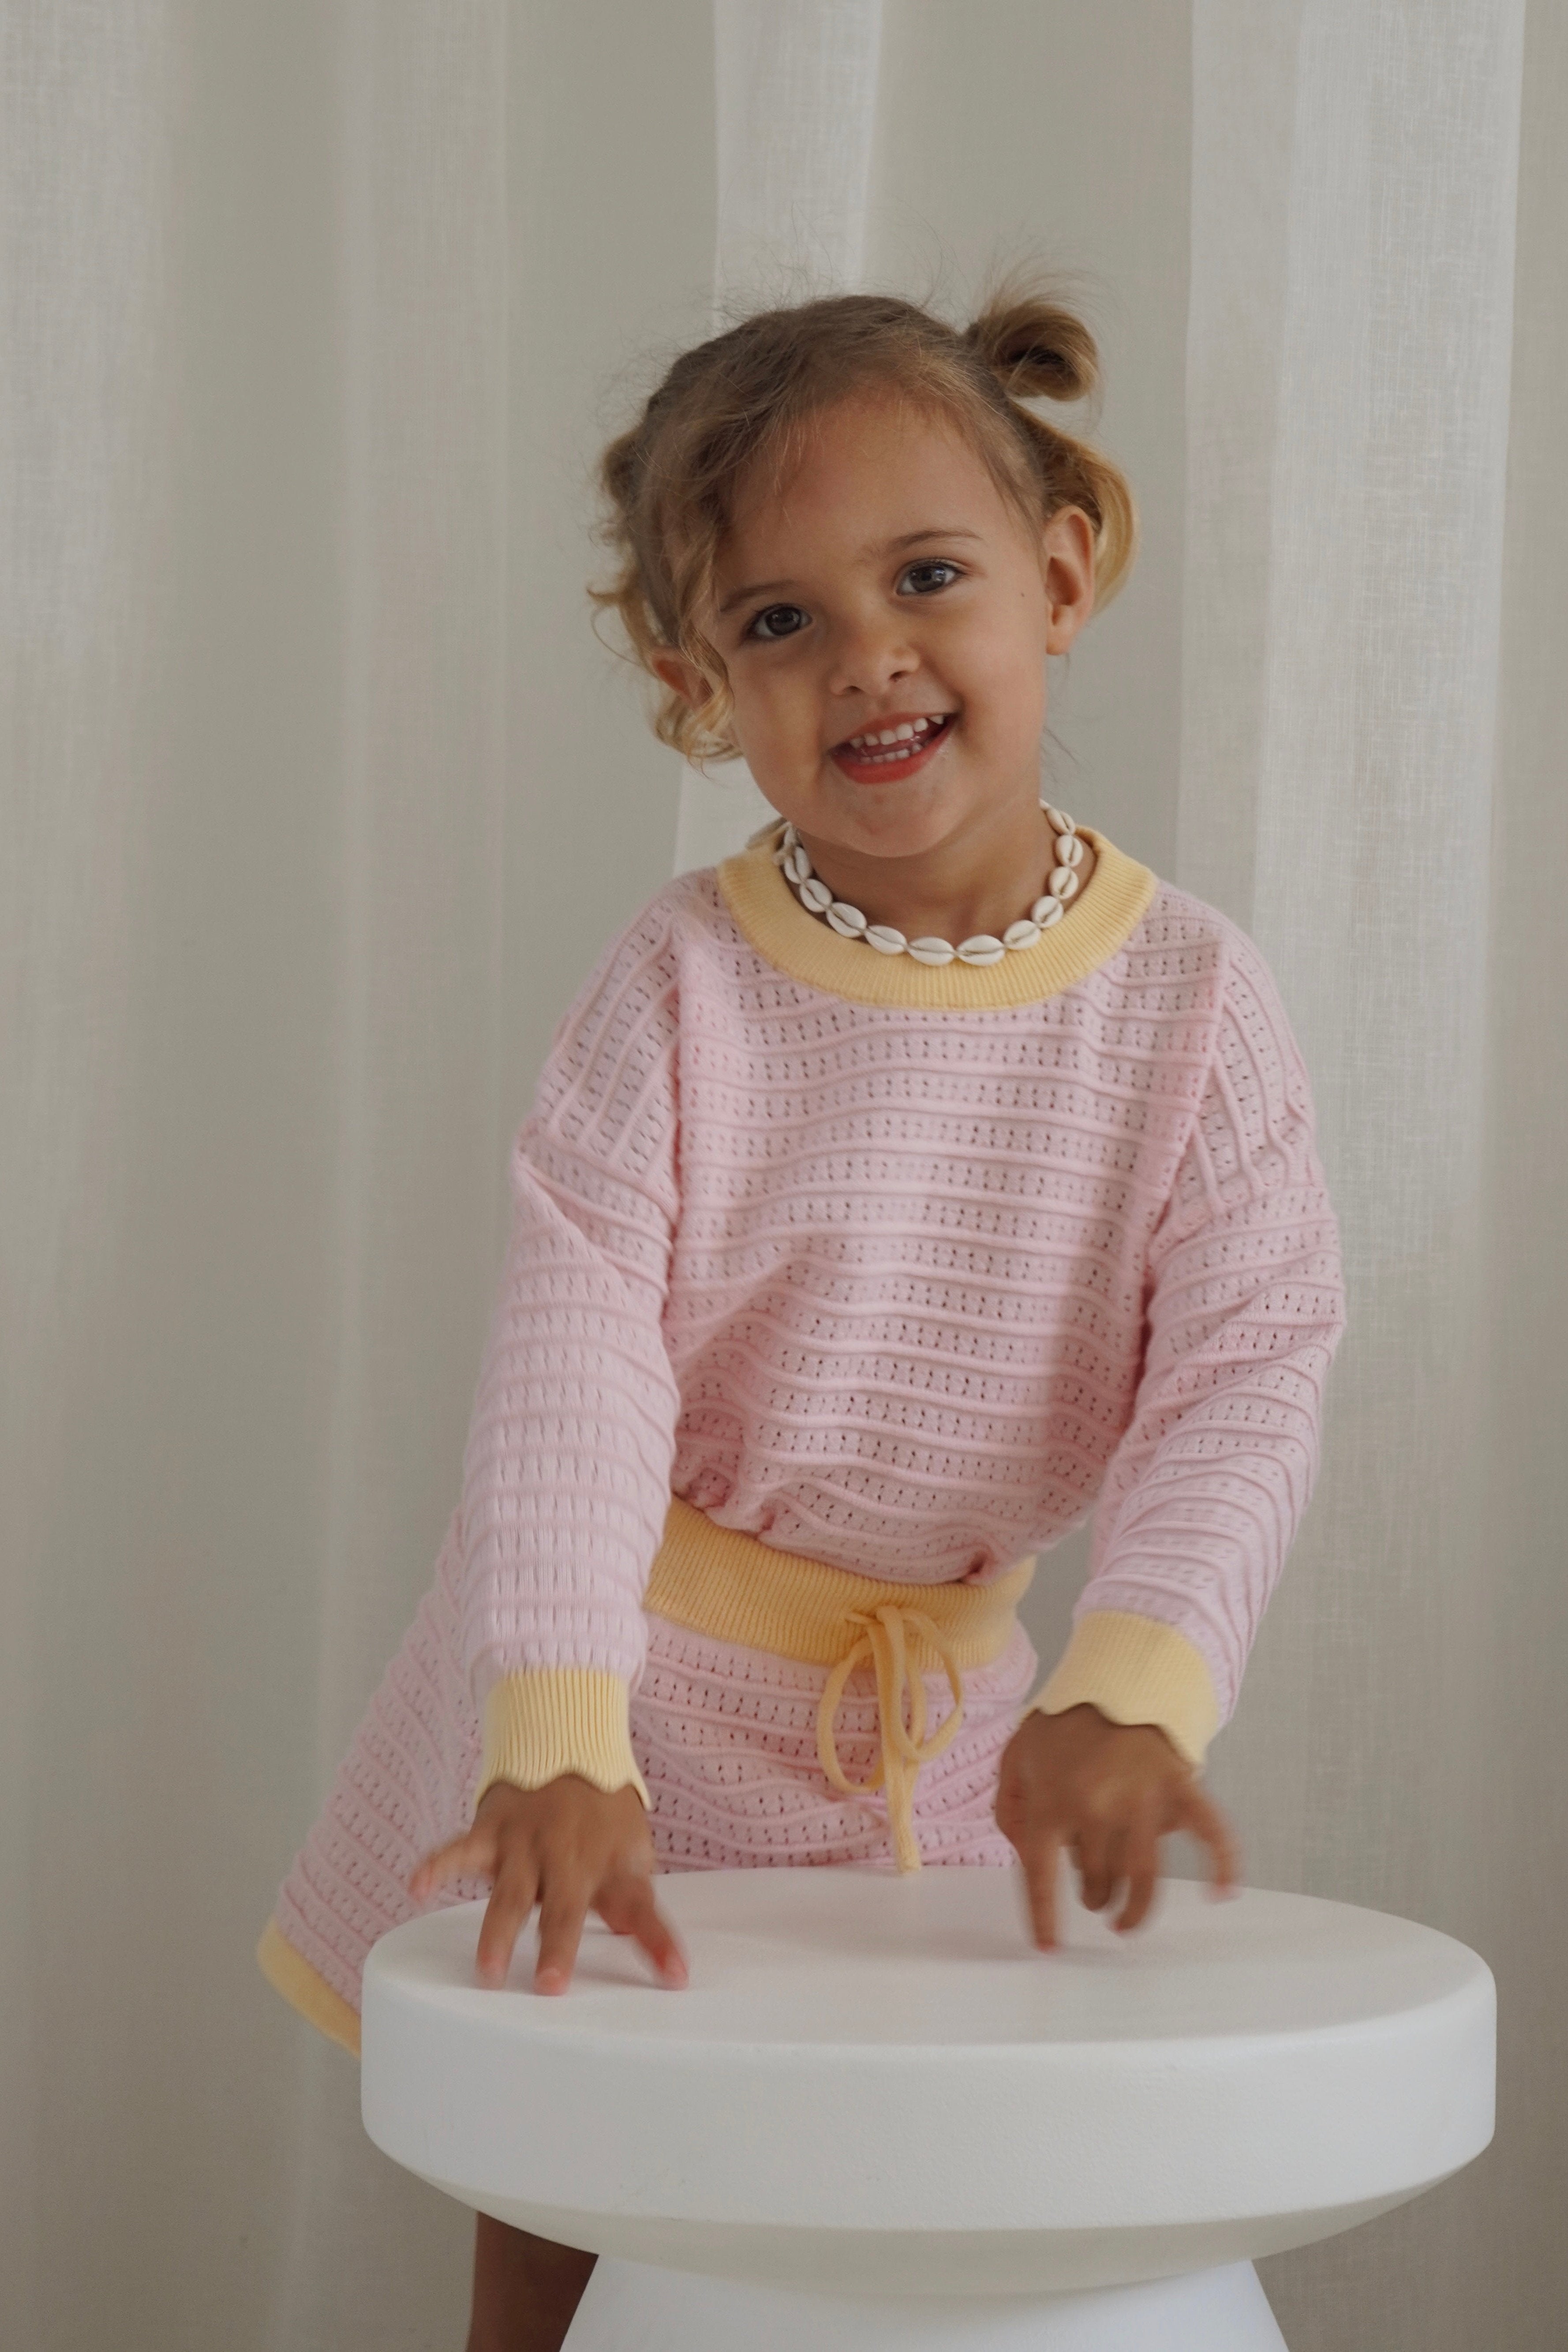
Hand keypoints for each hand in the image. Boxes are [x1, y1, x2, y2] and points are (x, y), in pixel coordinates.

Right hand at [408, 1776, 687, 1995]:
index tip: (676, 1975)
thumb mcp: (631, 1850)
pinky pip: (458, 1850)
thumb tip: (664, 1962)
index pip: (642, 1907)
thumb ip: (634, 1904)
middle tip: (551, 1986)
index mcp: (610, 1865)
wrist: (567, 1741)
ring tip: (488, 1969)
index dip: (658, 1943)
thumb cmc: (601, 1812)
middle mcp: (569, 1856)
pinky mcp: (491, 1831)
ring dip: (498, 1930)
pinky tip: (417, 1888)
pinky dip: (435, 1867)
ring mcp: (526, 1843)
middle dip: (558, 1945)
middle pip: (564, 1907)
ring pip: (510, 1892)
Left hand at [994, 1704, 1238, 1948]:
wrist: (1113, 1676)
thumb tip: (1022, 1852)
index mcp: (1053, 1802)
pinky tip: (1223, 1892)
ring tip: (1124, 1924)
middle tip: (1091, 1893)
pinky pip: (1208, 1831)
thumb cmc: (1062, 1721)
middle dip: (1092, 1895)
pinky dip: (1221, 1863)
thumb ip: (1010, 1806)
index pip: (1042, 1876)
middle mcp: (1098, 1809)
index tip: (1048, 1949)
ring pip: (1142, 1877)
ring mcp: (1143, 1801)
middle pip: (1096, 1879)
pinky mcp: (1179, 1789)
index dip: (1043, 1918)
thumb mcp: (1016, 1755)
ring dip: (1134, 1909)